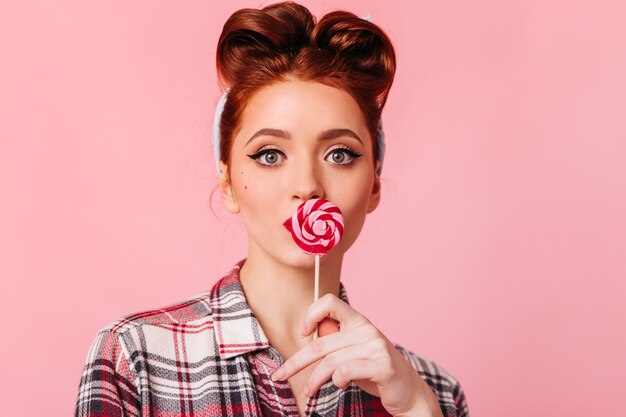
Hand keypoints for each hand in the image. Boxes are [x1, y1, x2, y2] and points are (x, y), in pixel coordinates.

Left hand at [270, 293, 443, 416]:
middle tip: (279, 375)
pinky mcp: (383, 365)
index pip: (330, 302)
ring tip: (308, 392)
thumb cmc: (374, 371)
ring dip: (313, 380)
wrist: (408, 392)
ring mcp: (376, 346)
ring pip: (330, 361)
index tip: (303, 334)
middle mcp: (366, 329)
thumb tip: (310, 333)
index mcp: (358, 321)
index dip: (311, 314)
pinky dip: (336, 381)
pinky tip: (339, 385)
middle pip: (320, 342)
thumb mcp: (352, 352)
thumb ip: (335, 341)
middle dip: (295, 362)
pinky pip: (346, 371)